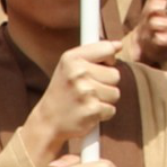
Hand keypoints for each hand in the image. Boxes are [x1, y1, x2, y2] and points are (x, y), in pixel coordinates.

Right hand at [24, 36, 131, 166]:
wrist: (48, 121)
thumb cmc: (62, 91)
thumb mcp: (69, 66)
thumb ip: (94, 53)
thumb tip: (119, 45)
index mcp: (72, 58)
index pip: (107, 49)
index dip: (109, 59)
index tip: (101, 66)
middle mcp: (78, 73)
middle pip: (115, 74)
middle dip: (106, 83)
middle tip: (88, 90)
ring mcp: (86, 92)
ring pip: (115, 93)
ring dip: (105, 100)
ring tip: (87, 101)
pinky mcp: (92, 110)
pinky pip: (111, 109)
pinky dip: (102, 113)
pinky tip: (87, 112)